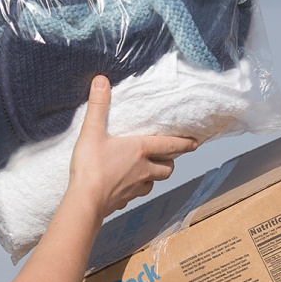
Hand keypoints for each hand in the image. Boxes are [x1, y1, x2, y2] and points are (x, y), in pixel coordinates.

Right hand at [68, 76, 196, 218]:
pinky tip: (128, 186)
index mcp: (140, 150)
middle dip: (170, 162)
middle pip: (167, 168)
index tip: (195, 143)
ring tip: (149, 170)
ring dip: (155, 176)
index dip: (184, 143)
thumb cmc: (91, 166)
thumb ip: (98, 106)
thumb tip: (101, 80)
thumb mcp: (92, 131)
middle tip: (168, 156)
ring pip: (155, 182)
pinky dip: (137, 189)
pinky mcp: (126, 200)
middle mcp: (144, 169)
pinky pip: (137, 194)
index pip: (170, 145)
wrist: (85, 201)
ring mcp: (136, 187)